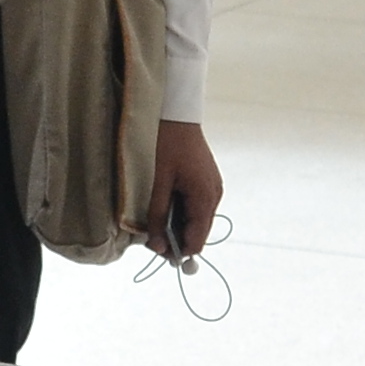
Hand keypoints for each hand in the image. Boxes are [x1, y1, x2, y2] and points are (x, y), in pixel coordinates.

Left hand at [146, 119, 225, 260]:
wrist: (176, 113)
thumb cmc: (165, 144)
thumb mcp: (157, 183)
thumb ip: (158, 216)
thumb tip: (158, 247)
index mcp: (205, 197)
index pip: (197, 241)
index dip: (178, 251)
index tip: (156, 251)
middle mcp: (214, 195)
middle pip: (198, 232)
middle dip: (175, 238)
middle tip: (150, 235)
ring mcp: (212, 187)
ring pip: (196, 220)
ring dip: (177, 224)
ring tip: (155, 217)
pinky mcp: (206, 180)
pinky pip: (195, 205)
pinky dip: (181, 211)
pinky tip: (164, 204)